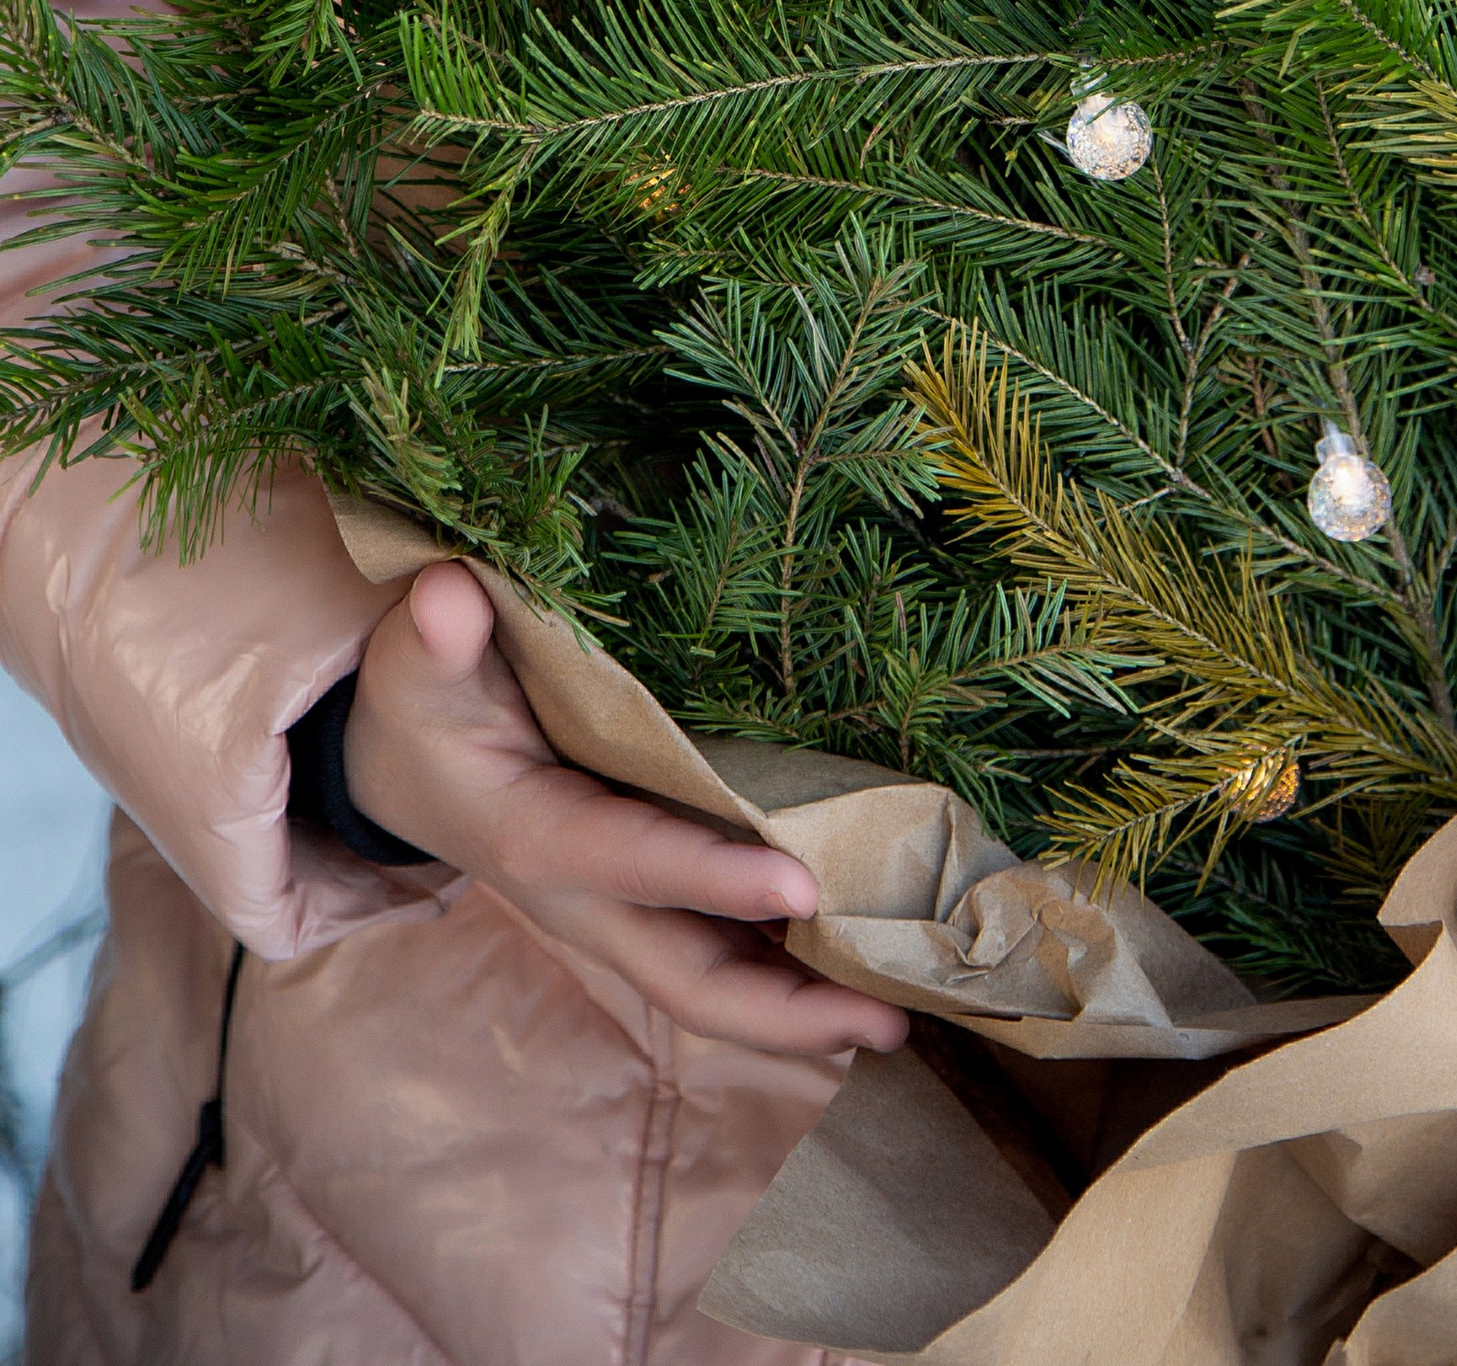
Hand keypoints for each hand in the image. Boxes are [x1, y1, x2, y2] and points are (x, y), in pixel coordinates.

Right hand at [342, 558, 909, 1059]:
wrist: (399, 770)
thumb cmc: (421, 712)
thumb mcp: (416, 670)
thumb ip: (434, 640)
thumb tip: (449, 594)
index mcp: (538, 841)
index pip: (637, 865)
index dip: (715, 880)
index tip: (806, 886)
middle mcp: (588, 902)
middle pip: (691, 981)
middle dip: (787, 1009)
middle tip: (891, 1012)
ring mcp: (622, 915)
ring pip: (717, 983)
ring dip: (806, 1007)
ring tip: (907, 1007)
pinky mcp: (648, 906)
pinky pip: (724, 954)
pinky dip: (791, 971)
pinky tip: (867, 968)